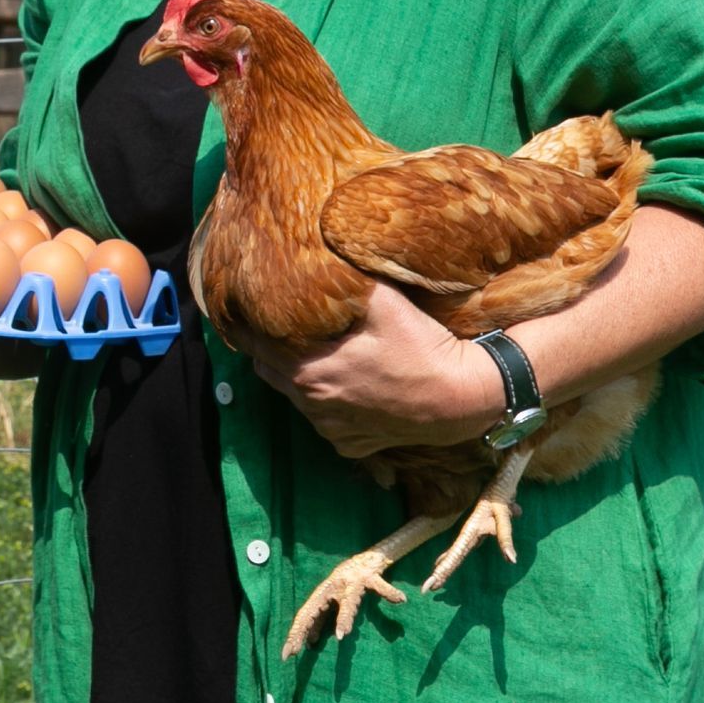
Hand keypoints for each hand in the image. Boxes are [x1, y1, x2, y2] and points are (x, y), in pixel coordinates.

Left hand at [237, 284, 504, 459]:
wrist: (461, 399)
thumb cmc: (420, 346)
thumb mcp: (383, 302)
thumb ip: (343, 283)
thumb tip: (314, 257)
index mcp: (308, 370)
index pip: (256, 345)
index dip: (246, 326)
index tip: (242, 308)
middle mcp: (312, 404)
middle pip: (270, 371)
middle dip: (269, 348)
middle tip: (280, 325)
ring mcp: (331, 429)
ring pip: (296, 396)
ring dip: (298, 375)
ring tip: (317, 351)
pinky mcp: (351, 445)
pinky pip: (325, 419)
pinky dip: (327, 401)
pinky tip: (348, 383)